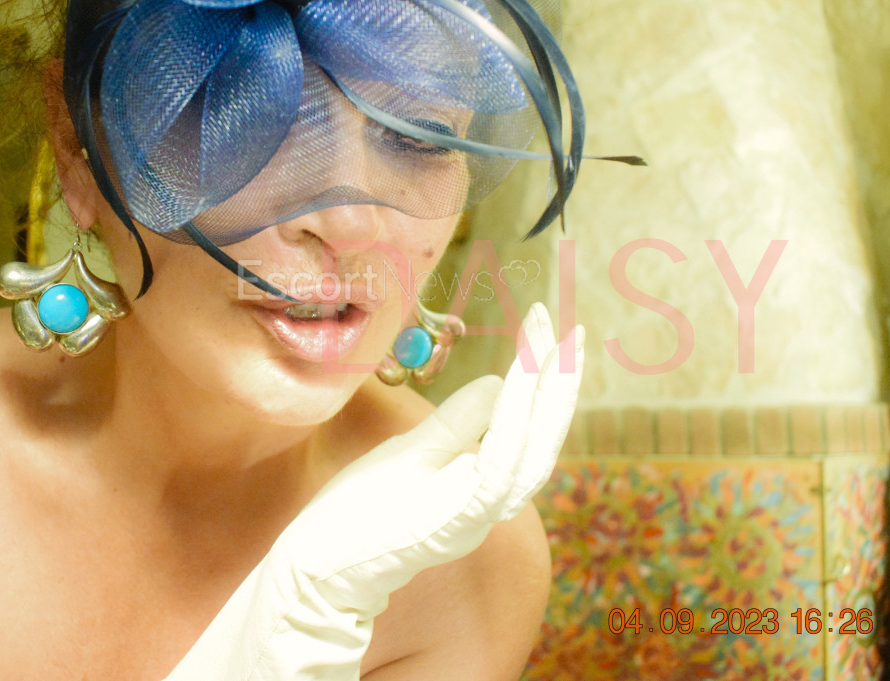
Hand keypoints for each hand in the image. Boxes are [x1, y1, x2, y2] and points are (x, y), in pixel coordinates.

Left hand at [161, 302, 583, 679]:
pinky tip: (513, 385)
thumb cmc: (362, 509)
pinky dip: (511, 427)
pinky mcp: (453, 523)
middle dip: (560, 384)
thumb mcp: (414, 449)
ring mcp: (474, 515)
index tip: (544, 325)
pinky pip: (495, 470)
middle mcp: (489, 502)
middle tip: (570, 330)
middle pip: (544, 441)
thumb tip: (501, 380)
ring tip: (552, 349)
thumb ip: (459, 421)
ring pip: (530, 455)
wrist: (319, 563)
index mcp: (482, 484)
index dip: (544, 380)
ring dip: (544, 398)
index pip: (528, 427)